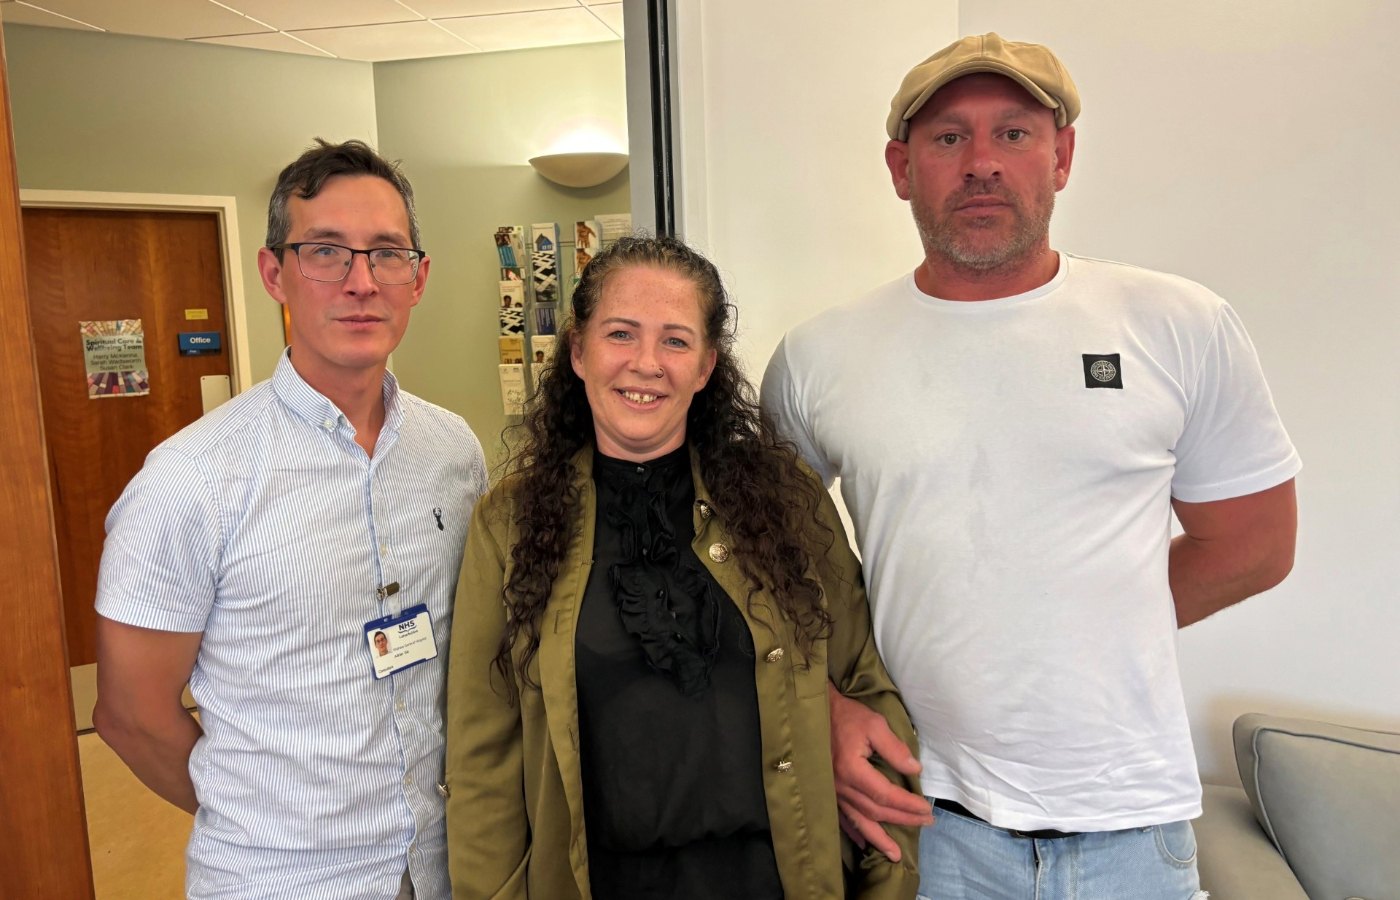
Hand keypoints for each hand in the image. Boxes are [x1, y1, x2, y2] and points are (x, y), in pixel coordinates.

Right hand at [828, 683, 932, 861]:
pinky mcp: (828, 792)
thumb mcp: (874, 724)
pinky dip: (855, 832)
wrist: (814, 713)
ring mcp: (832, 792)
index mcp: (853, 770)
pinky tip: (864, 843)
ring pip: (860, 821)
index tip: (926, 809)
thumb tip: (915, 770)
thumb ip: (895, 749)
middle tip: (926, 823)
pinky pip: (842, 818)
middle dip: (903, 819)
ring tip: (895, 855)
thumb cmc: (846, 716)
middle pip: (876, 811)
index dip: (908, 805)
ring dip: (879, 838)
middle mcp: (841, 787)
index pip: (886, 795)